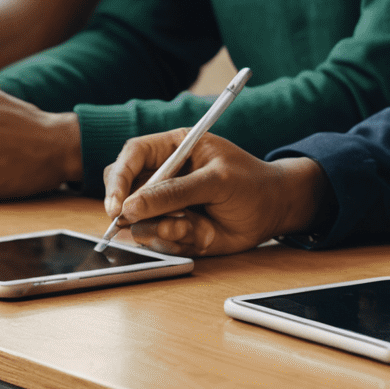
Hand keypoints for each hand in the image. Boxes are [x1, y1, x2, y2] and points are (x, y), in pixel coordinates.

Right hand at [102, 132, 330, 256]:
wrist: (271, 212)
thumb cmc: (250, 184)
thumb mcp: (217, 181)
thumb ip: (175, 192)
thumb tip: (131, 206)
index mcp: (174, 148)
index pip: (132, 155)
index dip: (119, 178)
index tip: (118, 205)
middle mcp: (162, 176)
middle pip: (121, 189)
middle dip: (126, 208)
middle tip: (138, 220)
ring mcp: (164, 204)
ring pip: (136, 221)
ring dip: (160, 227)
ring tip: (192, 225)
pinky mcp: (170, 228)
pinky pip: (155, 240)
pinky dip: (174, 240)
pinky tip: (198, 233)